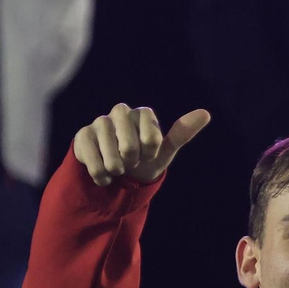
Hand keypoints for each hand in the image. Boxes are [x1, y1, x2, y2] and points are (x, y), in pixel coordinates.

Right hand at [73, 104, 209, 186]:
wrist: (115, 171)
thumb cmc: (144, 159)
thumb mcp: (163, 151)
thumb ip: (182, 133)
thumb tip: (206, 113)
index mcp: (143, 113)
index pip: (151, 137)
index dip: (150, 153)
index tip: (148, 154)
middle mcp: (120, 112)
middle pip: (129, 146)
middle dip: (132, 162)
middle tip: (131, 161)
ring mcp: (99, 122)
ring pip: (111, 156)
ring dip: (117, 170)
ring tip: (118, 167)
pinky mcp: (82, 135)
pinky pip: (94, 162)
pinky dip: (102, 175)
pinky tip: (105, 174)